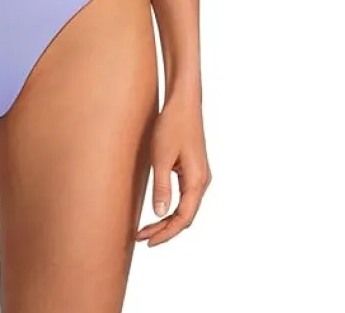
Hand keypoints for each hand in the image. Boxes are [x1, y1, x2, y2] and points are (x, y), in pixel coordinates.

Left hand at [135, 90, 210, 246]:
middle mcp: (202, 181)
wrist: (184, 102)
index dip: (166, 233)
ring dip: (166, 219)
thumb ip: (161, 186)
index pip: (184, 218)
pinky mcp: (193, 169)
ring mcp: (199, 175)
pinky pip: (184, 196)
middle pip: (185, 216)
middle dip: (164, 229)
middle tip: (141, 237)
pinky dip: (171, 207)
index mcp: (197, 181)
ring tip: (145, 228)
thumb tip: (160, 213)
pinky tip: (158, 209)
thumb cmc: (172, 125)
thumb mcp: (161, 156)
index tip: (149, 241)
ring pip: (185, 207)